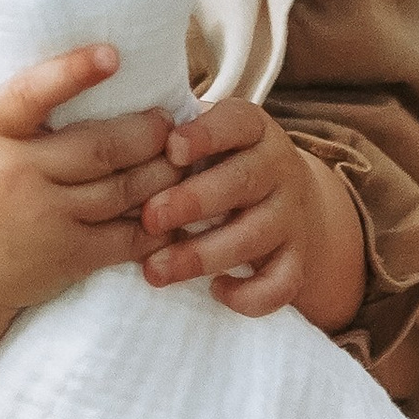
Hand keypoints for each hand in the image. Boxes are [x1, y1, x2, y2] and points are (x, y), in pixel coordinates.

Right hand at [0, 48, 176, 330]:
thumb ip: (2, 91)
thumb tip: (52, 40)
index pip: (31, 95)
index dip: (74, 73)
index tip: (113, 55)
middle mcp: (14, 174)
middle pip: (100, 148)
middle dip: (148, 131)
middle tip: (171, 118)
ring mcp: (43, 219)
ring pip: (122, 190)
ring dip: (163, 171)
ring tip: (183, 154)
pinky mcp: (65, 257)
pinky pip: (125, 237)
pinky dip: (158, 221)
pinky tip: (176, 206)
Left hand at [137, 102, 367, 325]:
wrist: (291, 201)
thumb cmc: (224, 165)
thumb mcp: (208, 139)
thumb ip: (172, 136)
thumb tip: (121, 139)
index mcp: (253, 129)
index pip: (236, 123)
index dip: (205, 135)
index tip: (171, 149)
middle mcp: (278, 168)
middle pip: (242, 181)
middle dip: (193, 201)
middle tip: (151, 217)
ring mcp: (291, 215)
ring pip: (255, 236)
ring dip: (203, 254)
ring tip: (156, 269)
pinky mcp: (298, 259)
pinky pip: (280, 283)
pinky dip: (249, 295)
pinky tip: (215, 291)